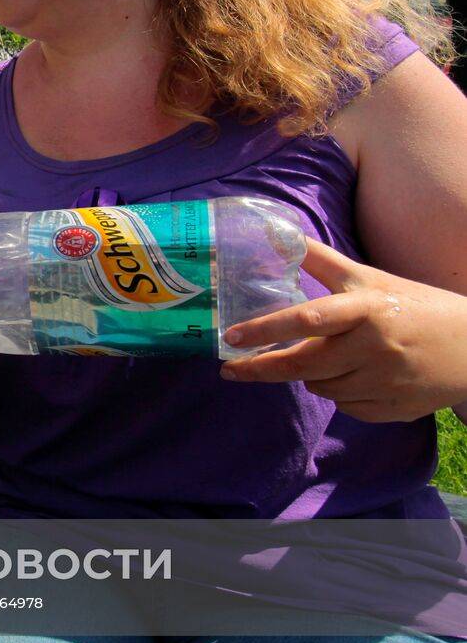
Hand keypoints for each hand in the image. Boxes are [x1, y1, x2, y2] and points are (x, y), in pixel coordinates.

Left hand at [220, 237, 466, 421]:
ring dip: (309, 375)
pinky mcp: (393, 409)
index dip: (266, 329)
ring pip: (320, 387)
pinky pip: (345, 407)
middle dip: (261, 369)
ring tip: (327, 357)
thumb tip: (275, 232)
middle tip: (230, 370)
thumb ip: (320, 260)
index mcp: (367, 308)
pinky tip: (356, 376)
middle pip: (303, 365)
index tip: (231, 338)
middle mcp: (374, 347)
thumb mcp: (368, 278)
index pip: (308, 319)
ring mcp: (385, 382)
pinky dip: (339, 393)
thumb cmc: (412, 305)